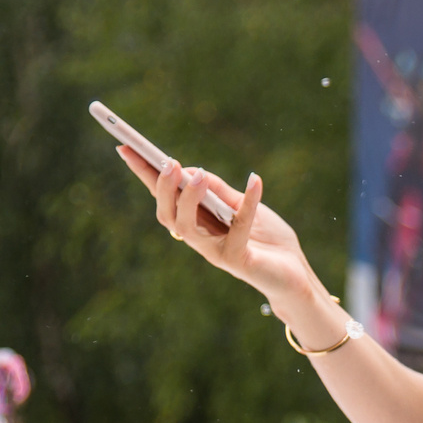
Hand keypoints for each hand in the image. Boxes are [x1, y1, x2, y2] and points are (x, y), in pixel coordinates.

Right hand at [115, 146, 327, 318]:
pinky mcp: (239, 261)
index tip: (125, 147)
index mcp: (198, 224)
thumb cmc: (269, 241)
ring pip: (186, 228)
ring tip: (196, 173)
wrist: (297, 275)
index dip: (144, 175)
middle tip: (169, 163)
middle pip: (167, 215)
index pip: (165, 198)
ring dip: (188, 199)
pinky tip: (255, 180)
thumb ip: (220, 191)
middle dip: (162, 188)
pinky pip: (238, 229)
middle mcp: (201, 240)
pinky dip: (248, 202)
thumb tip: (195, 170)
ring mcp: (216, 253)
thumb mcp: (244, 207)